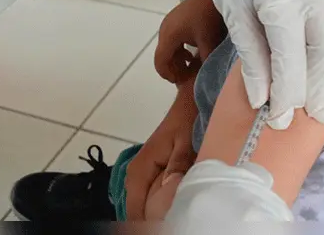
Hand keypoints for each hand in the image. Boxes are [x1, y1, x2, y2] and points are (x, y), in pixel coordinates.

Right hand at [124, 80, 198, 219]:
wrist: (189, 101)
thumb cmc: (189, 118)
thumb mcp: (186, 140)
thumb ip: (177, 164)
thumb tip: (170, 188)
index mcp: (140, 170)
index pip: (135, 211)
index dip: (150, 224)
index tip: (171, 226)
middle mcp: (135, 176)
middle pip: (137, 213)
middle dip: (155, 221)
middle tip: (178, 223)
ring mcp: (142, 177)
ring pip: (143, 208)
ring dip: (158, 215)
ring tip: (179, 217)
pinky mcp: (150, 176)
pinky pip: (149, 200)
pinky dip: (161, 207)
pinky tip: (177, 207)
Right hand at [154, 0, 224, 83]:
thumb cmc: (212, 17)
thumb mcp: (209, 43)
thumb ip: (204, 63)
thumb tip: (205, 80)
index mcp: (169, 35)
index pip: (160, 62)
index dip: (168, 75)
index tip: (180, 83)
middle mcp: (165, 28)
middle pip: (163, 55)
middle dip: (174, 69)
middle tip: (188, 79)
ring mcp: (170, 21)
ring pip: (168, 47)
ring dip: (178, 59)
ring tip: (192, 68)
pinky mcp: (177, 18)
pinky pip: (173, 39)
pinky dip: (180, 49)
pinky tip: (193, 53)